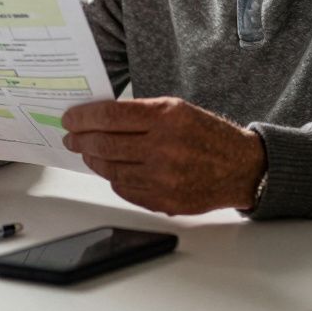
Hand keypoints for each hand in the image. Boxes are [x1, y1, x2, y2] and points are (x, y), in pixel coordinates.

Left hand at [62, 97, 266, 215]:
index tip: (70, 118)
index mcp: (167, 117)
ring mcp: (163, 177)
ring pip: (110, 169)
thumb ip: (140, 113)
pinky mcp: (163, 200)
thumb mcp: (178, 110)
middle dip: (80, 139)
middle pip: (104, 144)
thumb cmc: (208, 136)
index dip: (84, 117)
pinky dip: (113, 178)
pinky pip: (124, 189)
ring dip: (93, 160)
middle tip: (71, 137)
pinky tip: (112, 169)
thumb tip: (98, 119)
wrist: (241, 168)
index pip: (111, 115)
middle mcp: (163, 147)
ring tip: (88, 153)